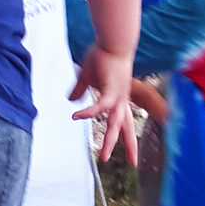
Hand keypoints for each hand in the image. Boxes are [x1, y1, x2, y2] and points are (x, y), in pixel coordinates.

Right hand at [70, 46, 138, 165]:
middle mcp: (121, 100)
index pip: (124, 121)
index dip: (125, 135)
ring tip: (104, 157)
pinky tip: (77, 117)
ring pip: (115, 124)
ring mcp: (118, 96)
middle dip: (129, 146)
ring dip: (110, 141)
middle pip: (126, 127)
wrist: (112, 41)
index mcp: (118, 98)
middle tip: (133, 164)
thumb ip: (80, 90)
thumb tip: (71, 101)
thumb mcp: (87, 77)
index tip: (129, 148)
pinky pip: (99, 106)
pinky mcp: (111, 90)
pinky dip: (88, 112)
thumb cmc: (102, 55)